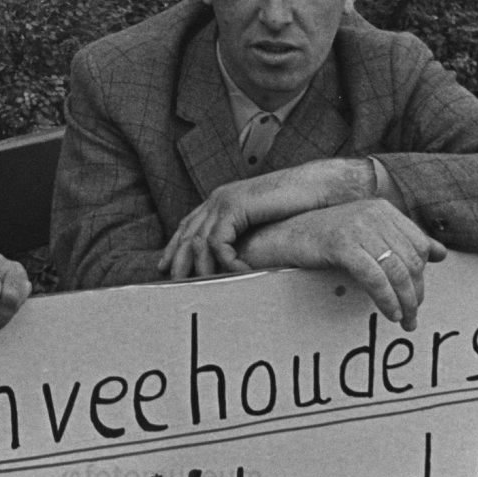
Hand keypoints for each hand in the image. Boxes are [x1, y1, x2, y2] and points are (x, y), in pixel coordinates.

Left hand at [158, 160, 377, 279]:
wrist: (311, 188)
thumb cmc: (293, 207)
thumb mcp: (259, 222)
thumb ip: (244, 235)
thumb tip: (237, 258)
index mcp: (222, 200)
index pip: (189, 224)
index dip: (175, 246)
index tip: (166, 267)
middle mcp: (217, 198)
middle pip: (186, 233)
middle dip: (177, 260)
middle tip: (174, 284)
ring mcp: (223, 200)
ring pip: (198, 241)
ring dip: (202, 267)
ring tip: (206, 288)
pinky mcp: (234, 206)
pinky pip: (218, 242)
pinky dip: (225, 262)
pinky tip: (237, 274)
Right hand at [237, 202, 445, 328]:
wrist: (283, 235)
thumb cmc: (324, 238)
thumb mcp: (366, 234)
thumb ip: (401, 240)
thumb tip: (441, 253)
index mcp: (382, 208)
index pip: (419, 244)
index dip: (422, 275)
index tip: (417, 297)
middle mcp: (373, 213)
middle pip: (410, 260)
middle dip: (416, 293)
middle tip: (412, 317)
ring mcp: (357, 226)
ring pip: (396, 271)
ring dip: (405, 301)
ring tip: (404, 320)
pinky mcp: (342, 243)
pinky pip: (374, 277)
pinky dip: (386, 299)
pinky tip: (388, 312)